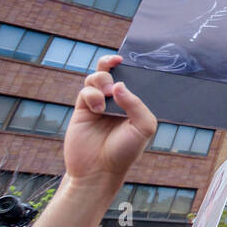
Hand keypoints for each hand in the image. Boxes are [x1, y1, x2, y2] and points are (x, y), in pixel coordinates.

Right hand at [65, 55, 156, 189]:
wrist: (98, 171)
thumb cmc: (125, 152)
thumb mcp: (143, 128)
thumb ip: (136, 104)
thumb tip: (119, 84)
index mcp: (134, 104)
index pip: (133, 79)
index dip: (131, 66)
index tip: (130, 55)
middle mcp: (117, 101)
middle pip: (111, 72)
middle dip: (111, 63)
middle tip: (117, 63)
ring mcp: (99, 104)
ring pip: (96, 77)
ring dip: (102, 78)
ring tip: (107, 92)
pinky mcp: (83, 109)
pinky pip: (85, 91)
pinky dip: (92, 94)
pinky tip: (98, 108)